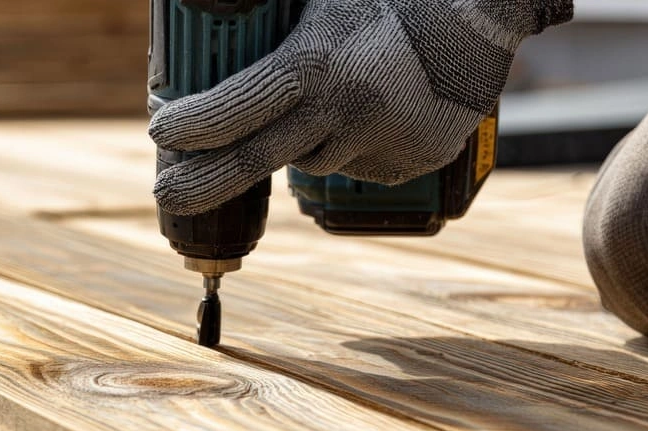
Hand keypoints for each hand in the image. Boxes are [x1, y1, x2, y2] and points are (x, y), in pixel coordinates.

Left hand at [149, 0, 572, 214]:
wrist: (487, 8)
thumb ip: (268, 15)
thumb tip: (215, 10)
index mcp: (318, 64)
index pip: (236, 108)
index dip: (192, 126)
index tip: (159, 136)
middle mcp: (345, 111)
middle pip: (254, 161)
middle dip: (202, 182)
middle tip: (167, 195)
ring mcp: (380, 142)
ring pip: (309, 161)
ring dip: (297, 140)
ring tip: (330, 95)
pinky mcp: (411, 160)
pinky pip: (356, 164)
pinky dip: (347, 143)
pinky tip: (370, 107)